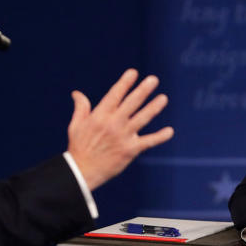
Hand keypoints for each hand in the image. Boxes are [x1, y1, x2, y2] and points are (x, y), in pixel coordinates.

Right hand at [67, 69, 173, 189]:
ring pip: (142, 118)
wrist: (82, 172)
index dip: (125, 83)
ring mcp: (123, 136)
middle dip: (143, 90)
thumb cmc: (78, 147)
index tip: (134, 73)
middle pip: (132, 103)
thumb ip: (81, 108)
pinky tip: (169, 131)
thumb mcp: (76, 125)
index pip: (115, 95)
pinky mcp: (130, 150)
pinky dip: (160, 137)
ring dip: (154, 107)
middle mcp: (113, 123)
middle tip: (153, 80)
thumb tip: (76, 93)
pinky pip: (148, 141)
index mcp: (100, 116)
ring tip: (163, 98)